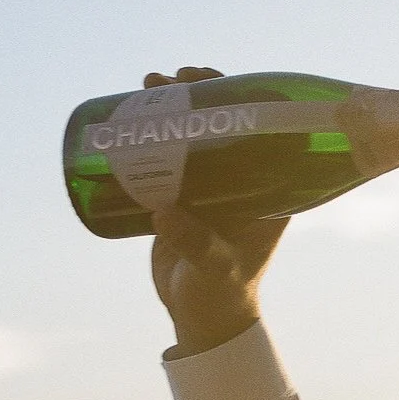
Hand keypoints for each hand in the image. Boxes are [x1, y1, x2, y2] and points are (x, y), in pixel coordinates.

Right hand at [142, 67, 288, 358]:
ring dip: (171, 108)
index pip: (255, 127)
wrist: (202, 318)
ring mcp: (210, 187)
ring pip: (191, 136)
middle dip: (195, 95)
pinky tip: (132, 118)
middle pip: (219, 123)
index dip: (234, 96)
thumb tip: (162, 212)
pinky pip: (168, 159)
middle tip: (168, 80)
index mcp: (266, 187)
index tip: (206, 82)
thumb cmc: (221, 294)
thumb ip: (198, 244)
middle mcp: (241, 180)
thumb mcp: (215, 268)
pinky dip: (151, 137)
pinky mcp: (182, 199)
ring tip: (146, 85)